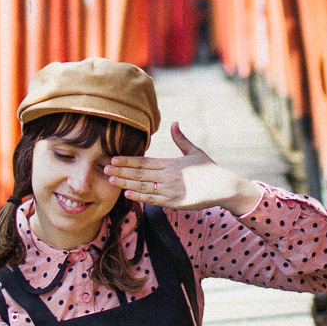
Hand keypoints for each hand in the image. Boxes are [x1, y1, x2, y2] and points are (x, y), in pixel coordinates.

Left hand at [105, 122, 259, 215]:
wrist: (223, 186)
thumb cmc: (209, 170)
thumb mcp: (194, 152)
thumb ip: (181, 139)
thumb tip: (174, 123)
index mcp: (170, 163)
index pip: (144, 161)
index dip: (127, 160)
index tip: (113, 158)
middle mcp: (168, 175)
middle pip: (139, 172)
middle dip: (121, 170)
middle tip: (103, 167)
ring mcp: (171, 189)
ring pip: (143, 185)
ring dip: (126, 182)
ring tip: (110, 179)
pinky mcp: (175, 202)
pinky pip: (154, 199)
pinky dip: (140, 197)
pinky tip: (128, 194)